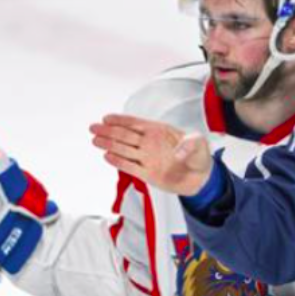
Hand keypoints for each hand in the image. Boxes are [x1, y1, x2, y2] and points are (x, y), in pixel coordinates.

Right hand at [90, 114, 212, 195]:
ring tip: (96, 140)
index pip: (135, 123)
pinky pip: (130, 166)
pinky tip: (108, 156)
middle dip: (109, 130)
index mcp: (158, 131)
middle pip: (125, 135)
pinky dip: (119, 162)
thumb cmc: (199, 156)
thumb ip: (190, 144)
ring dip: (109, 144)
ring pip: (124, 150)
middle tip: (94, 128)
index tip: (107, 118)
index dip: (121, 120)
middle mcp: (149, 143)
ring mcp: (146, 158)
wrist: (200, 177)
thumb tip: (178, 152)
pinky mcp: (147, 173)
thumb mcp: (199, 144)